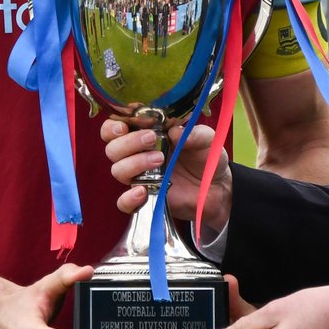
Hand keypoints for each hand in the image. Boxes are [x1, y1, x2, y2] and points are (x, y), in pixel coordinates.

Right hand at [101, 119, 232, 232]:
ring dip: (134, 164)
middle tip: (151, 139)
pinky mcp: (145, 198)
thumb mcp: (206, 139)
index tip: (124, 126)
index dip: (112, 127)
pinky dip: (128, 197)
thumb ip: (194, 133)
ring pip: (117, 170)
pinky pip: (124, 202)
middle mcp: (137, 155)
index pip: (114, 129)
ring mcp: (140, 177)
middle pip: (112, 149)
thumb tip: (175, 132)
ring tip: (160, 160)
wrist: (216, 187)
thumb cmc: (205, 156)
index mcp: (145, 134)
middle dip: (128, 143)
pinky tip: (143, 192)